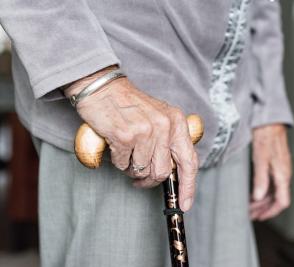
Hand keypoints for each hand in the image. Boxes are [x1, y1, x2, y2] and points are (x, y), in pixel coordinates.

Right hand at [64, 67, 197, 211]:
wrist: (102, 87)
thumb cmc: (129, 105)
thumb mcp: (159, 116)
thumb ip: (169, 141)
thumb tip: (171, 173)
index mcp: (176, 122)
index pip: (189, 160)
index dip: (188, 186)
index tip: (185, 203)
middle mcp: (164, 126)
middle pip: (162, 172)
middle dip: (149, 178)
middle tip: (138, 173)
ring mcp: (145, 131)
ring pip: (142, 171)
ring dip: (131, 168)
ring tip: (126, 151)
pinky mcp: (125, 136)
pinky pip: (123, 165)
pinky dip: (118, 161)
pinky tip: (116, 145)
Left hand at [250, 124, 291, 220]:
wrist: (269, 121)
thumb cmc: (266, 137)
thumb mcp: (260, 159)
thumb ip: (260, 179)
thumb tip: (258, 197)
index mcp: (282, 175)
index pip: (282, 202)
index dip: (270, 212)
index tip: (258, 217)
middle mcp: (284, 175)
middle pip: (277, 199)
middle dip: (263, 209)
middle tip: (249, 214)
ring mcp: (280, 170)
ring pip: (274, 192)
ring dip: (262, 201)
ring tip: (249, 206)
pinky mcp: (276, 165)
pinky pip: (272, 184)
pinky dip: (263, 191)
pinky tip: (253, 192)